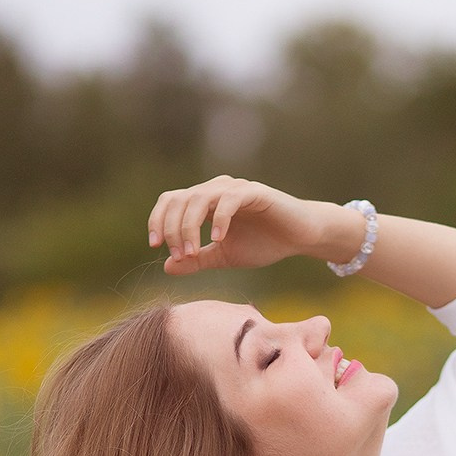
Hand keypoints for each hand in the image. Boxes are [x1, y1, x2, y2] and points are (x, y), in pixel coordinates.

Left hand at [147, 176, 323, 273]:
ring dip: (190, 227)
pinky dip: (219, 219)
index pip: (170, 201)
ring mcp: (234, 189)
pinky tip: (218, 239)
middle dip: (172, 229)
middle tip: (179, 256)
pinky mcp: (254, 192)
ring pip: (199, 199)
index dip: (158, 221)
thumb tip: (166, 266)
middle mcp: (216, 189)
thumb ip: (197, 260)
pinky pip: (228, 201)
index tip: (155, 247)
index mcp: (205, 202)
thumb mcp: (224, 256)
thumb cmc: (264, 243)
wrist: (299, 237)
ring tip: (193, 252)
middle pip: (179, 200)